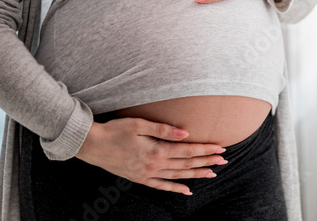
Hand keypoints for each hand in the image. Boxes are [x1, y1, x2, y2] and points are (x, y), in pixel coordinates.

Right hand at [75, 116, 227, 195]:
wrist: (93, 145)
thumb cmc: (116, 130)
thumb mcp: (139, 124)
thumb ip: (164, 129)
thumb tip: (185, 133)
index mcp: (156, 151)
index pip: (187, 151)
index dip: (205, 149)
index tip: (220, 148)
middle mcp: (154, 165)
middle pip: (186, 164)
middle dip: (206, 162)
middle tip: (224, 160)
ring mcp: (147, 174)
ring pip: (177, 176)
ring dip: (196, 175)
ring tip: (212, 173)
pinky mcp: (140, 178)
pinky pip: (162, 187)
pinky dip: (176, 189)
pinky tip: (187, 191)